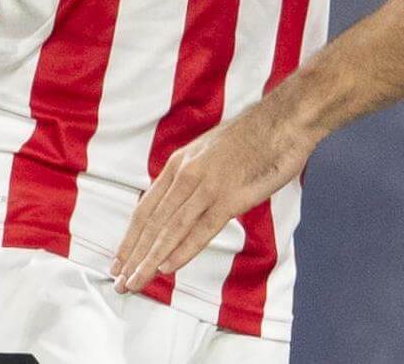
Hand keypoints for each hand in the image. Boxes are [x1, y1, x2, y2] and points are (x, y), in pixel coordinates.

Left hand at [110, 102, 318, 292]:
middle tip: (120, 281)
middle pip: (152, 222)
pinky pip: (202, 229)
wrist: (283, 121)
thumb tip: (179, 199)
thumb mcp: (209, 150)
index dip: (130, 238)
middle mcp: (187, 174)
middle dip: (133, 255)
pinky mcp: (231, 197)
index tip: (119, 260)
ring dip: (150, 259)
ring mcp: (208, 186)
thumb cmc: (252, 135)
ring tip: (136, 281)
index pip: (145, 208)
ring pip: (171, 229)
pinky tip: (168, 267)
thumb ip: (192, 175)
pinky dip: (183, 250)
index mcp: (180, 163)